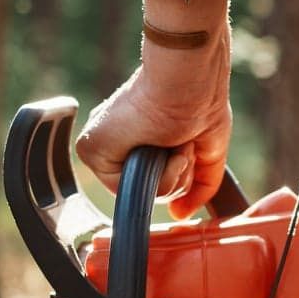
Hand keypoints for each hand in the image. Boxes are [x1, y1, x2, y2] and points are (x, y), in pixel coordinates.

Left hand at [76, 0, 231, 220]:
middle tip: (182, 142)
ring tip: (174, 140)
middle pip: (149, 190)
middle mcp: (116, 142)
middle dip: (177, 174)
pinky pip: (128, 190)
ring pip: (140, 192)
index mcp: (136, 137)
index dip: (178, 172)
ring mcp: (103, 147)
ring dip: (171, 174)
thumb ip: (199, 185)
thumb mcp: (207, 151)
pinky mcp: (91, 149)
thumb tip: (180, 214)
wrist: (190, 82)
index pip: (153, 178)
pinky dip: (158, 174)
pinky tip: (161, 146)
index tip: (187, 145)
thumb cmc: (202, 103)